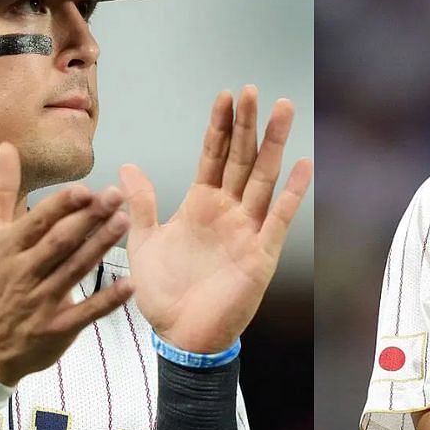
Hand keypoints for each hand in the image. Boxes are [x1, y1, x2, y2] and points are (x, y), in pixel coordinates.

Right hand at [0, 141, 133, 385]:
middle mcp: (23, 272)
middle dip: (88, 218)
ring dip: (100, 247)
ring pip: (75, 270)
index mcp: (7, 247)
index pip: (37, 221)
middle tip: (117, 196)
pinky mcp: (57, 328)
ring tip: (126, 222)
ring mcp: (40, 302)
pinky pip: (85, 312)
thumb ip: (1, 191)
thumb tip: (7, 147)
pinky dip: (107, 299)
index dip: (62, 205)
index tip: (86, 189)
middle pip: (60, 242)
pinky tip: (130, 283)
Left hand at [119, 86, 312, 352]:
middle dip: (248, 124)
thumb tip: (126, 168)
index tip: (225, 95)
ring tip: (283, 110)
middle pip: (242, 158)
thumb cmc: (164, 296)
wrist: (181, 338)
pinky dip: (292, 194)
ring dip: (274, 145)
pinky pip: (278, 219)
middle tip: (254, 91)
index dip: (220, 126)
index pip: (214, 156)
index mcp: (201, 206)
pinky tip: (304, 166)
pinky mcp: (260, 255)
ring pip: (263, 179)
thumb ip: (141, 205)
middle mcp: (227, 212)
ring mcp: (247, 231)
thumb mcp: (144, 243)